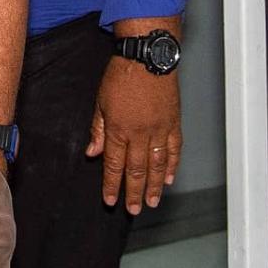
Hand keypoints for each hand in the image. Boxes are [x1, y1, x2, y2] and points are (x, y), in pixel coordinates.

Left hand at [86, 56, 181, 214]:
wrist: (147, 57)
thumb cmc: (121, 75)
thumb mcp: (100, 101)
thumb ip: (98, 129)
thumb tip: (92, 153)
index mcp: (119, 128)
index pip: (114, 163)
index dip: (111, 184)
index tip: (110, 199)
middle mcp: (140, 133)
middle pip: (137, 169)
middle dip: (134, 192)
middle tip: (134, 209)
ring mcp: (159, 129)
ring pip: (157, 165)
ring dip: (155, 186)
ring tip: (152, 202)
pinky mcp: (173, 123)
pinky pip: (174, 150)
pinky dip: (172, 166)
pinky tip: (169, 178)